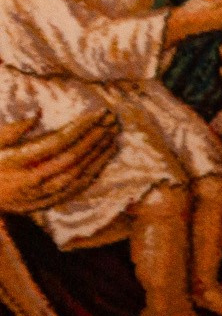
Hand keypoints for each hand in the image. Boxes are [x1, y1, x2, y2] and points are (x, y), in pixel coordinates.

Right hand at [0, 110, 117, 214]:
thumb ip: (14, 130)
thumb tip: (38, 113)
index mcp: (17, 161)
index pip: (57, 142)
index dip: (80, 128)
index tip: (96, 114)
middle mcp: (33, 179)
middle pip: (73, 157)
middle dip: (94, 138)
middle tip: (111, 122)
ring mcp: (42, 194)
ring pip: (79, 174)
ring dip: (98, 156)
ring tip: (113, 138)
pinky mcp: (47, 203)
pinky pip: (77, 189)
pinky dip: (93, 174)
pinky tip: (103, 161)